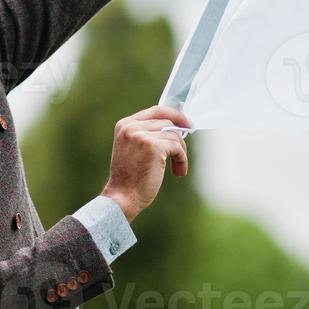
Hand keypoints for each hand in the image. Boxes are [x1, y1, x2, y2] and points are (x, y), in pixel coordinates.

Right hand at [100, 105, 191, 223]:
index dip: (174, 115)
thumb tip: (174, 126)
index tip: (186, 123)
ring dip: (180, 153)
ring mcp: (141, 135)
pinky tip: (178, 172)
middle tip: (184, 150)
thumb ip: (147, 134)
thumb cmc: (130, 178)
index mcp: (125, 125)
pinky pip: (177, 147)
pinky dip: (181, 160)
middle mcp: (131, 127)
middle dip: (179, 137)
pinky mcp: (152, 146)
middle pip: (167, 121)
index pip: (156, 110)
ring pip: (174, 135)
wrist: (122, 197)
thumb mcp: (134, 149)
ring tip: (177, 169)